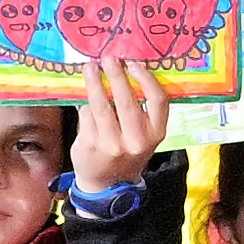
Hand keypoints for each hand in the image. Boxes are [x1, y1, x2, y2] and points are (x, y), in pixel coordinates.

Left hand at [71, 54, 166, 190]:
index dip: (146, 79)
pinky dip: (86, 104)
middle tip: (109, 59)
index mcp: (156, 134)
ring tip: (90, 68)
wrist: (107, 184)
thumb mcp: (144, 136)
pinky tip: (85, 97)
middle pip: (127, 101)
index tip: (134, 63)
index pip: (158, 101)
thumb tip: (124, 71)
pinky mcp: (91, 144)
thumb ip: (141, 111)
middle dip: (116, 75)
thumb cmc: (127, 150)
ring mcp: (112, 144)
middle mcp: (136, 141)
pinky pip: (87, 115)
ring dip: (94, 83)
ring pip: (102, 105)